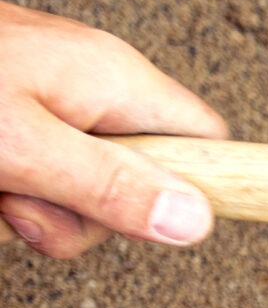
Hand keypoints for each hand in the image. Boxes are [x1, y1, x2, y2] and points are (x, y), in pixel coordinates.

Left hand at [0, 0, 226, 257]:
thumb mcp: (20, 147)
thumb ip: (108, 188)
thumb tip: (195, 223)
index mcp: (111, 79)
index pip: (208, 142)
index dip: (196, 192)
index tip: (167, 228)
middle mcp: (86, 88)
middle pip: (133, 186)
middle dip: (78, 219)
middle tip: (22, 204)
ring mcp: (43, 105)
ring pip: (72, 194)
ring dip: (26, 213)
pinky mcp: (7, 121)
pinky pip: (27, 181)